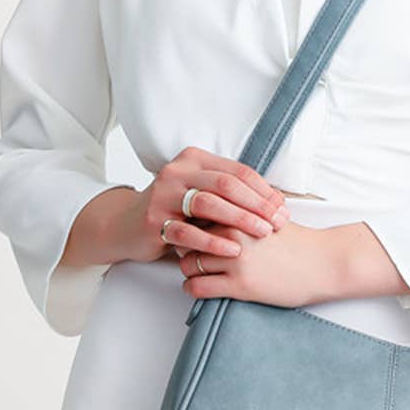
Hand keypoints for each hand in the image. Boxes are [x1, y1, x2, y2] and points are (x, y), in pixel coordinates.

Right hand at [120, 146, 290, 264]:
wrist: (127, 226)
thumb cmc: (174, 212)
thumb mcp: (201, 193)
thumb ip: (229, 192)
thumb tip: (275, 202)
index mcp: (194, 160)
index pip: (238, 171)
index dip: (264, 191)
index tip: (283, 210)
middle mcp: (177, 172)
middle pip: (227, 184)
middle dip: (257, 204)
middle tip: (277, 223)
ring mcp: (163, 195)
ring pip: (209, 203)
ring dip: (240, 219)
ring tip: (262, 234)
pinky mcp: (154, 221)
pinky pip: (188, 232)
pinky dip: (213, 241)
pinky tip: (233, 250)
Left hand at [176, 220, 344, 306]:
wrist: (322, 262)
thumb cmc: (296, 242)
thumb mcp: (266, 216)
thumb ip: (240, 211)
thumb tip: (215, 211)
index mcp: (238, 213)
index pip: (195, 215)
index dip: (190, 226)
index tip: (190, 235)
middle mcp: (233, 233)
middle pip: (187, 239)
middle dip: (186, 248)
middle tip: (190, 255)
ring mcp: (235, 259)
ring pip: (188, 264)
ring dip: (188, 270)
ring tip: (197, 273)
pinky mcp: (240, 284)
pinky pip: (198, 287)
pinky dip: (192, 288)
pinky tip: (200, 287)